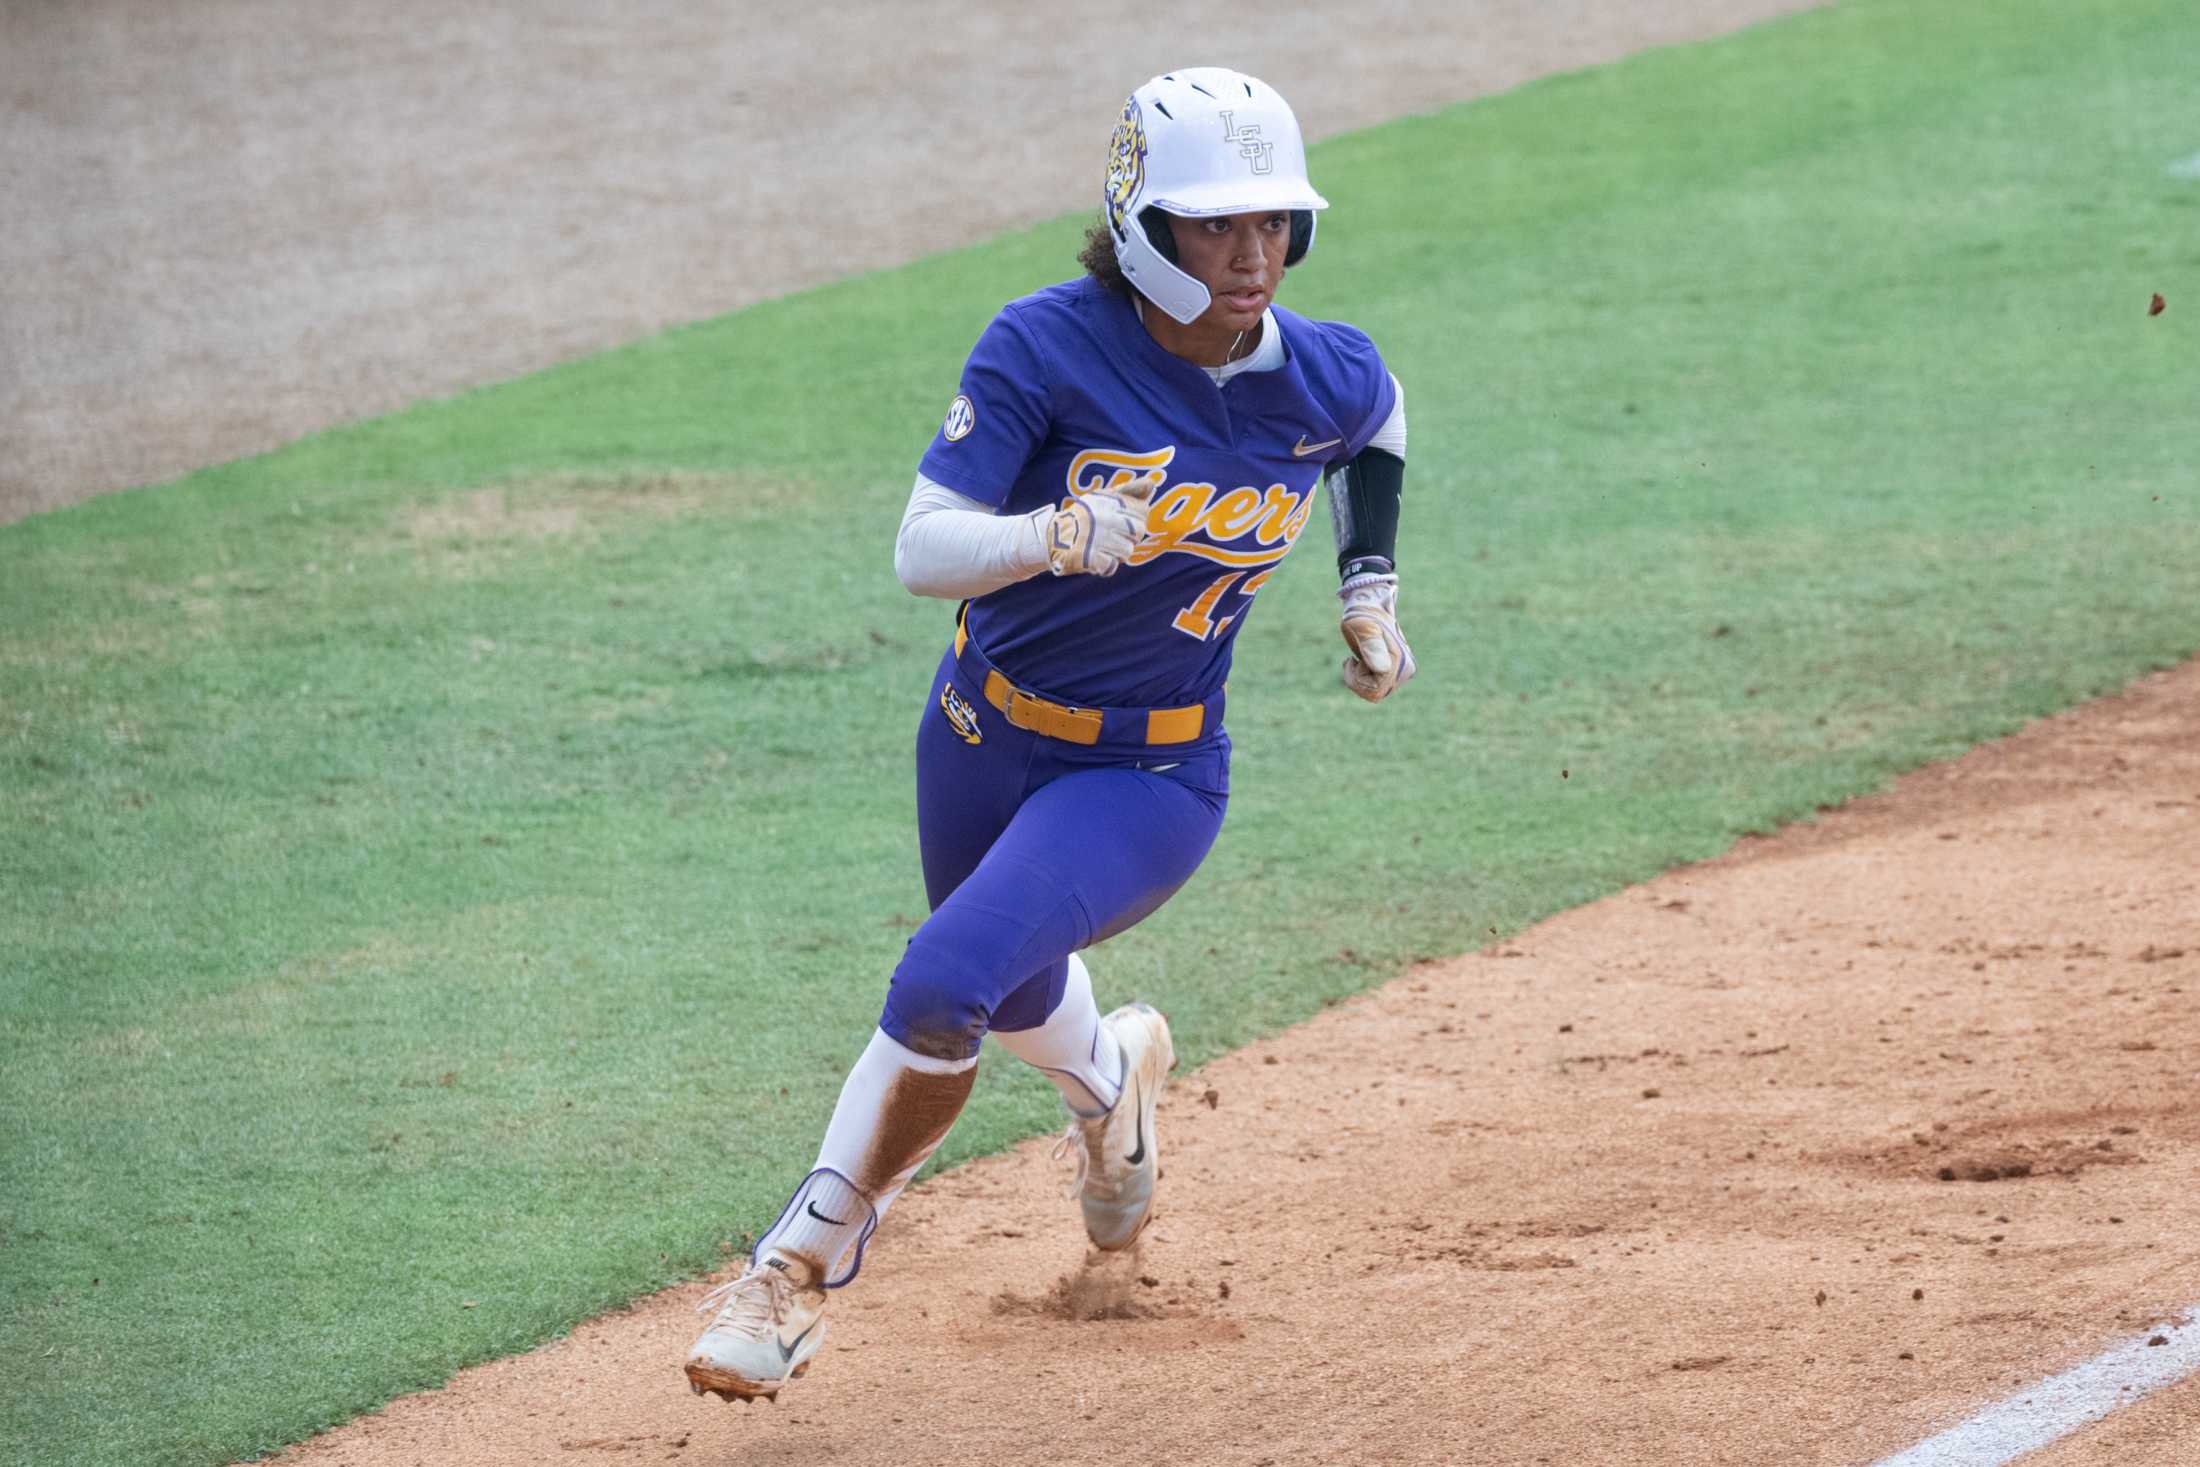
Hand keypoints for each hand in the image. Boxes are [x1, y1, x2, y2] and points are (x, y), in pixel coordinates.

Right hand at [1043, 480, 1154, 576]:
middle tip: (1115, 537)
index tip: (1125, 523)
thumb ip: (1128, 490)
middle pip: (1138, 531)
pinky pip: (1111, 566)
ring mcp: (1096, 538)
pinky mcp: (1088, 557)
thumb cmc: (1083, 517)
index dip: (1138, 520)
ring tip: (1104, 548)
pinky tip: (1096, 558)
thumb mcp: (1102, 497)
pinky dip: (1105, 566)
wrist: (1051, 537)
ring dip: (1118, 554)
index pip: (1142, 511)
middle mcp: (1103, 517)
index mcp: (1108, 501)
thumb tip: (1151, 483)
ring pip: (1127, 551)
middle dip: (1130, 537)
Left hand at [1338, 571, 1416, 701]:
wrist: (1368, 605)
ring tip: (1357, 659)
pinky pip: (1374, 690)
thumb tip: (1382, 669)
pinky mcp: (1394, 673)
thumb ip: (1371, 645)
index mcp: (1399, 661)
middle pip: (1374, 694)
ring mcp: (1401, 672)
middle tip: (1353, 659)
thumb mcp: (1361, 626)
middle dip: (1357, 680)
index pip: (1374, 690)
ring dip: (1359, 679)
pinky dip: (1361, 679)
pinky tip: (1360, 662)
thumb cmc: (1362, 613)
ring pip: (1373, 694)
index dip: (1357, 679)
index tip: (1351, 659)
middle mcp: (1405, 669)